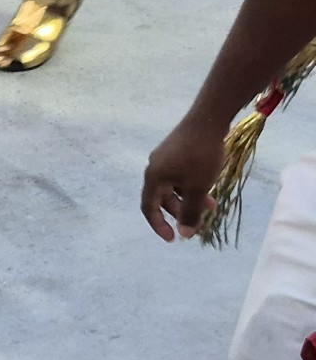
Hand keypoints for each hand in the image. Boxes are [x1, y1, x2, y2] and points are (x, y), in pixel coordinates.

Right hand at [141, 116, 224, 241]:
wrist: (207, 120)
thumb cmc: (200, 157)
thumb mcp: (197, 188)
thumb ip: (190, 212)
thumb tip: (184, 234)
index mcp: (153, 177)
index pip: (148, 207)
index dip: (158, 225)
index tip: (173, 239)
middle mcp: (154, 167)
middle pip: (162, 197)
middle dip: (180, 212)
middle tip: (200, 221)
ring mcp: (164, 158)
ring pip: (173, 186)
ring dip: (189, 199)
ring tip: (211, 204)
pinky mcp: (175, 151)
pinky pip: (179, 175)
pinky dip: (190, 186)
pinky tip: (207, 186)